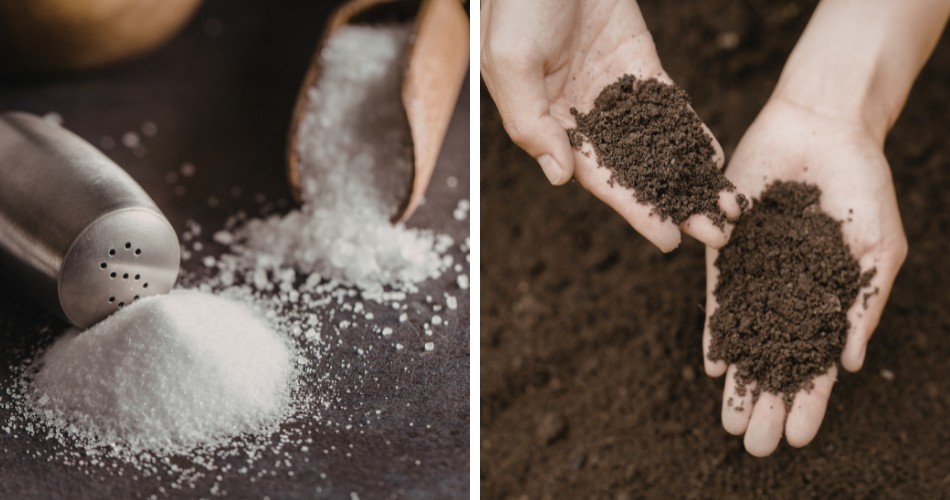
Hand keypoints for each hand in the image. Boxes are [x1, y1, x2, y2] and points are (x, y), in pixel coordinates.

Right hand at [480, 0, 739, 250]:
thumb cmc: (518, 4)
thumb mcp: (510, 63)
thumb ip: (531, 123)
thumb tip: (560, 178)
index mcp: (548, 125)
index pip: (597, 178)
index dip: (633, 209)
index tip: (667, 240)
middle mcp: (583, 117)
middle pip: (634, 171)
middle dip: (673, 204)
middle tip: (713, 236)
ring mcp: (614, 92)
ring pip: (656, 145)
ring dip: (688, 177)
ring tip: (725, 208)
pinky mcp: (639, 66)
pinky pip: (668, 106)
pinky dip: (690, 132)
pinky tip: (714, 159)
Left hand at [702, 97, 907, 456]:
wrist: (822, 128)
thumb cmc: (862, 186)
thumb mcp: (878, 248)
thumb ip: (863, 304)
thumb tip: (847, 365)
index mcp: (828, 299)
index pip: (816, 362)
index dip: (808, 400)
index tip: (799, 438)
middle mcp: (788, 293)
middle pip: (775, 360)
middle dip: (765, 402)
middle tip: (754, 445)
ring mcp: (757, 273)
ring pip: (746, 338)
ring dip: (738, 380)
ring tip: (731, 421)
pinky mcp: (727, 248)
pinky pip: (720, 296)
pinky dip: (718, 330)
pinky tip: (715, 362)